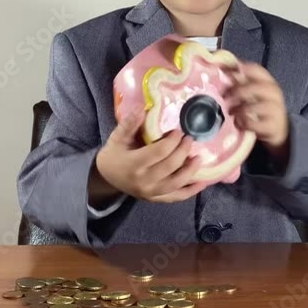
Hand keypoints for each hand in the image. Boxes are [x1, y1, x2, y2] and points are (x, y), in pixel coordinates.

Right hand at [92, 110, 209, 203]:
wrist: (105, 178)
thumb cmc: (112, 155)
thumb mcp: (117, 137)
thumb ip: (129, 124)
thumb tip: (144, 108)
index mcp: (134, 164)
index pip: (159, 152)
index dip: (172, 141)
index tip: (178, 131)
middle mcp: (144, 181)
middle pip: (170, 166)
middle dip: (183, 151)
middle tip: (190, 139)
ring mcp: (150, 193)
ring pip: (176, 183)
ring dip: (190, 170)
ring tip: (198, 157)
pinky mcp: (155, 198)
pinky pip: (176, 197)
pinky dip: (191, 191)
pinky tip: (202, 182)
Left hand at [224, 62, 289, 155]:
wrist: (277, 129)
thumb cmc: (261, 107)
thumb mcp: (254, 93)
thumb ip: (242, 81)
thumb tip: (223, 70)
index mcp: (269, 83)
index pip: (257, 70)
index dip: (240, 68)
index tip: (226, 70)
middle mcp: (274, 94)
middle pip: (254, 87)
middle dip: (237, 91)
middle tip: (225, 96)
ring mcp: (275, 110)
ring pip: (252, 106)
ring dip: (238, 108)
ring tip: (230, 112)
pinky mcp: (272, 126)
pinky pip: (252, 123)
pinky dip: (242, 123)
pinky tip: (238, 123)